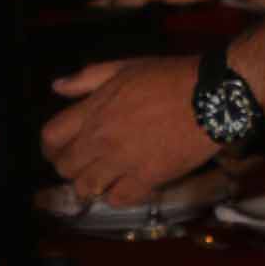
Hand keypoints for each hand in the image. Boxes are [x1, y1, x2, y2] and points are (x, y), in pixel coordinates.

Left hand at [42, 54, 214, 203]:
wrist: (213, 96)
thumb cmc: (170, 76)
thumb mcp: (125, 66)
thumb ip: (87, 78)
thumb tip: (56, 87)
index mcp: (93, 110)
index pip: (51, 138)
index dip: (51, 147)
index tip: (60, 149)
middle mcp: (102, 139)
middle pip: (65, 168)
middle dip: (70, 167)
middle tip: (85, 164)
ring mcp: (124, 161)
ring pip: (86, 188)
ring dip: (90, 184)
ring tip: (103, 178)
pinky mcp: (148, 178)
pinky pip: (118, 199)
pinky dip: (116, 196)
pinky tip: (125, 186)